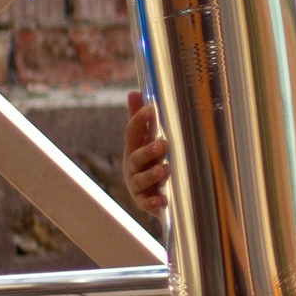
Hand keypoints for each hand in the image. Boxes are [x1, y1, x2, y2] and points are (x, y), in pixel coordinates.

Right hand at [123, 91, 168, 214]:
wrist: (151, 191)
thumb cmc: (148, 160)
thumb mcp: (145, 139)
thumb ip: (140, 119)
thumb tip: (134, 92)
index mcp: (134, 148)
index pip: (132, 133)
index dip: (137, 121)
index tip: (148, 110)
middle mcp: (133, 166)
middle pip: (136, 158)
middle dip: (148, 151)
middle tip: (162, 145)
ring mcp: (137, 185)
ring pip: (140, 180)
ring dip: (151, 175)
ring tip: (163, 170)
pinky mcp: (143, 201)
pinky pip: (145, 203)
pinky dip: (151, 203)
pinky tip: (160, 200)